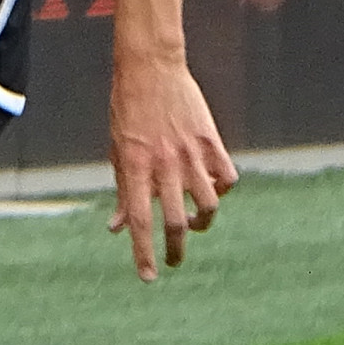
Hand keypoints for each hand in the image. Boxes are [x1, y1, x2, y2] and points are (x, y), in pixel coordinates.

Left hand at [108, 45, 234, 281]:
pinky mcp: (211, 140)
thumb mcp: (117, 150)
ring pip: (209, 205)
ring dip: (202, 223)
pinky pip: (227, 178)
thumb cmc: (127, 110)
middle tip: (173, 260)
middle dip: (176, 249)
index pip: (140, 220)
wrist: (151, 67)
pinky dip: (222, 190)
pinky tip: (211, 191)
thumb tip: (117, 228)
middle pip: (177, 221)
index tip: (148, 277)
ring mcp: (190, 152)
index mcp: (135, 166)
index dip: (143, 253)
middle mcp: (164, 164)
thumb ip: (122, 191)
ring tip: (195, 224)